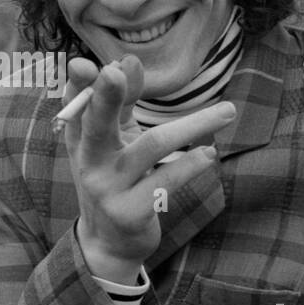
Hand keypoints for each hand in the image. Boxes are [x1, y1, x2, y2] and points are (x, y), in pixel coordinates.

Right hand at [60, 54, 235, 282]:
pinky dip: (192, 164)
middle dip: (105, 96)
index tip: (83, 63)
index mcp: (81, 138)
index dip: (79, 84)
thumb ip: (122, 102)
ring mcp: (107, 189)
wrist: (109, 242)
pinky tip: (210, 154)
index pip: (76, 104)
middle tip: (113, 71)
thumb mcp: (115, 140)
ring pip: (150, 147)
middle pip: (96, 124)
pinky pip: (166, 181)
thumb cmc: (116, 177)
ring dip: (193, 125)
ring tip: (227, 112)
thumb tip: (128, 61)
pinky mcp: (130, 213)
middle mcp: (89, 162)